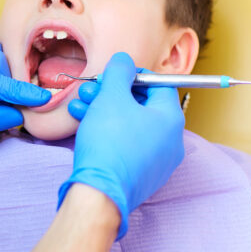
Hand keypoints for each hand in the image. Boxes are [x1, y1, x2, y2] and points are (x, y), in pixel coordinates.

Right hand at [61, 52, 184, 238]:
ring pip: (130, 124)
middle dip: (111, 93)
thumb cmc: (109, 141)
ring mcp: (157, 160)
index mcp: (171, 119)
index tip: (111, 75)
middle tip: (90, 90)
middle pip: (142, 104)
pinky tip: (82, 123)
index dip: (132, 74)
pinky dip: (107, 130)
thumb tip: (125, 60)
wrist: (99, 191)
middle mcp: (171, 140)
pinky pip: (126, 143)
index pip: (159, 84)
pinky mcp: (140, 174)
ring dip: (103, 110)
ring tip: (78, 105)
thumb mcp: (112, 97)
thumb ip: (120, 72)